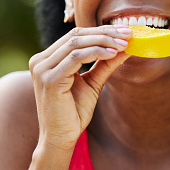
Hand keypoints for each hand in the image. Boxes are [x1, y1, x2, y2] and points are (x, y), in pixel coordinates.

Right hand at [28, 25, 132, 150]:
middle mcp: (40, 60)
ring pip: (76, 43)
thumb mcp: (93, 82)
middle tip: (129, 33)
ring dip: (104, 41)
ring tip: (124, 44)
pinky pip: (75, 58)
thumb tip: (126, 45)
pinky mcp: (49, 79)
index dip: (101, 30)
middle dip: (105, 32)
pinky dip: (96, 52)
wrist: (60, 139)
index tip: (125, 31)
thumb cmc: (74, 112)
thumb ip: (106, 63)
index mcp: (47, 59)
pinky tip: (113, 54)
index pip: (76, 35)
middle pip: (76, 35)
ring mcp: (42, 69)